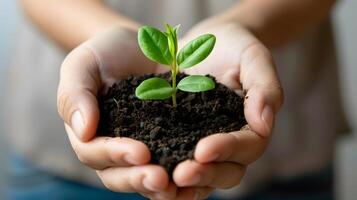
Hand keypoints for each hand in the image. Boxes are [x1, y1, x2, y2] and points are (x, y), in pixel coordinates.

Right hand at [57, 27, 184, 198]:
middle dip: (140, 179)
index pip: (95, 153)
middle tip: (161, 179)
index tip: (140, 153)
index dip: (115, 155)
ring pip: (147, 177)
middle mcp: (116, 148)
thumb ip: (75, 95)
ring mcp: (144, 147)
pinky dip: (184, 175)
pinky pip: (174, 162)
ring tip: (181, 184)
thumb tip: (84, 132)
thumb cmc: (104, 54)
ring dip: (163, 186)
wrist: (138, 46)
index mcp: (91, 135)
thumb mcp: (83, 65)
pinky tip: (201, 174)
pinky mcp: (170, 141)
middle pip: (120, 176)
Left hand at [172, 20, 283, 197]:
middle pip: (225, 172)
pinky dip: (164, 173)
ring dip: (182, 185)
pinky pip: (174, 163)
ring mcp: (203, 144)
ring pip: (201, 177)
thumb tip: (265, 123)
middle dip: (204, 174)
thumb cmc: (233, 47)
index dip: (227, 150)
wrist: (204, 43)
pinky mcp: (178, 140)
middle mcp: (229, 143)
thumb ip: (264, 87)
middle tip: (181, 174)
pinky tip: (145, 172)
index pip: (247, 146)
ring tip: (161, 183)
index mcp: (251, 126)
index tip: (203, 150)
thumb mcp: (253, 57)